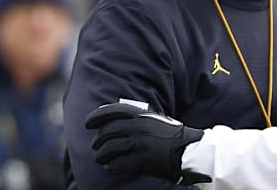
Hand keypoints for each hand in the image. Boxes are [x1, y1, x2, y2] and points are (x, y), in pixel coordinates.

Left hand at [85, 103, 209, 183]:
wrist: (189, 151)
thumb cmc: (173, 135)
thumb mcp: (156, 119)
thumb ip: (138, 118)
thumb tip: (119, 121)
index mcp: (142, 115)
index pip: (112, 111)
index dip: (96, 116)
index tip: (87, 122)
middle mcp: (138, 127)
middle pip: (108, 132)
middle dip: (98, 139)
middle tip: (95, 145)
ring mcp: (138, 144)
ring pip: (109, 148)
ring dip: (101, 154)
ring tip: (100, 158)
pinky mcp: (140, 161)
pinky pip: (117, 163)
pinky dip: (111, 165)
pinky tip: (110, 166)